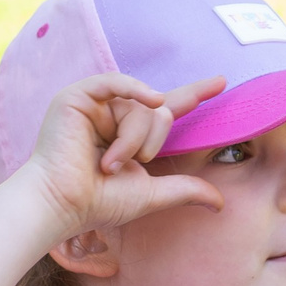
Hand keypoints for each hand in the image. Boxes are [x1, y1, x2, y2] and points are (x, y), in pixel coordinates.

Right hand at [19, 71, 228, 240]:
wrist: (64, 204)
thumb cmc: (99, 202)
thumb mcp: (152, 194)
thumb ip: (185, 189)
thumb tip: (220, 204)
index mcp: (128, 136)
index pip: (166, 111)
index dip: (193, 95)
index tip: (222, 82)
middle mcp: (113, 117)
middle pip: (158, 112)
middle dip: (149, 143)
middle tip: (117, 168)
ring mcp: (95, 105)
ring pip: (140, 105)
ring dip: (132, 140)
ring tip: (107, 163)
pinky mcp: (78, 97)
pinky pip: (116, 81)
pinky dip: (134, 88)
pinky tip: (151, 98)